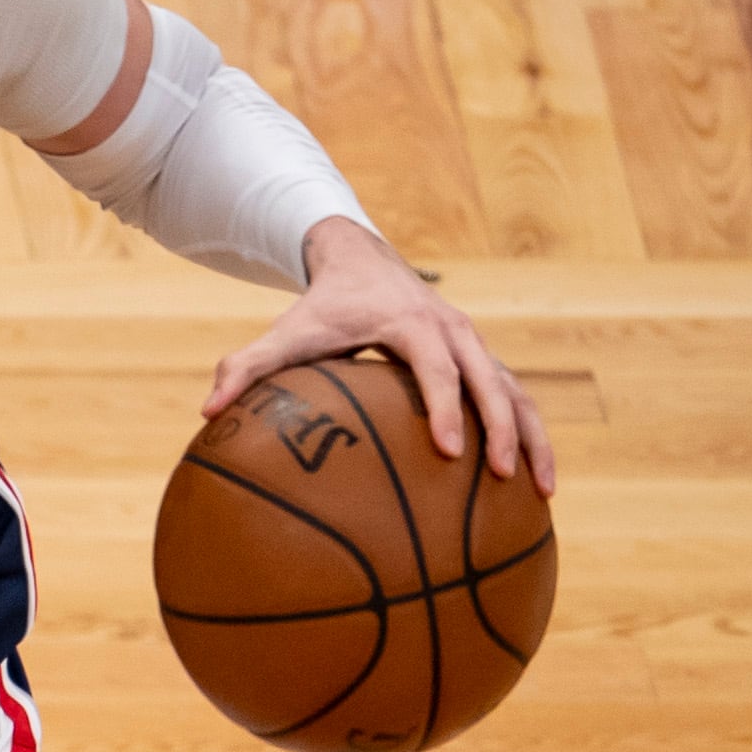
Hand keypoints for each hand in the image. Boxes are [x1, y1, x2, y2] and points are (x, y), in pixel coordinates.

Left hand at [207, 219, 556, 493]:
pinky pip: (513, 399)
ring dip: (533, 438)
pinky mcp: (482, 359)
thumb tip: (207, 411)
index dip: (446, 407)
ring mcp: (474, 345)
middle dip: (504, 429)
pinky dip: (528, 435)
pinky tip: (532, 486)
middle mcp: (454, 331)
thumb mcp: (285, 332)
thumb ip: (245, 367)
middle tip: (505, 477)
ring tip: (544, 492)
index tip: (450, 451)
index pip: (436, 369)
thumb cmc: (321, 306)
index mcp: (412, 324)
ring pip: (515, 393)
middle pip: (492, 382)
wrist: (363, 260)